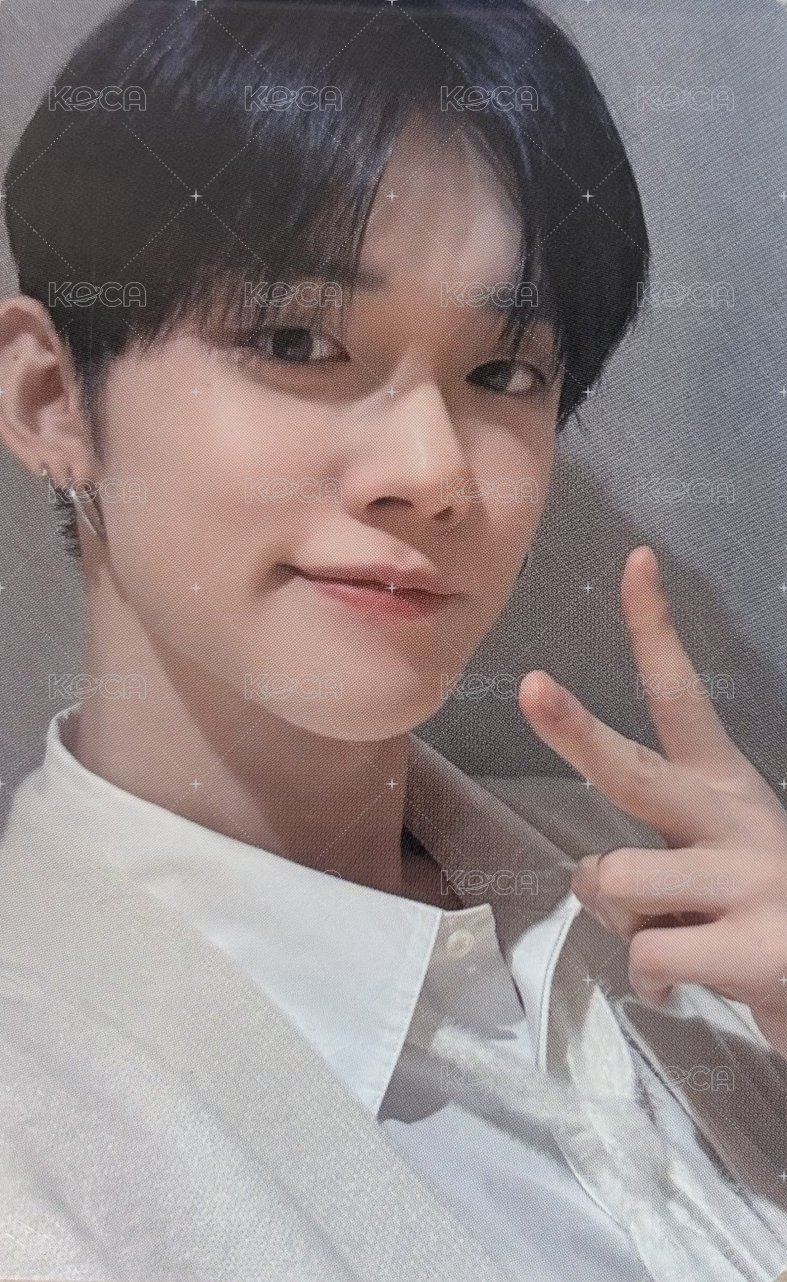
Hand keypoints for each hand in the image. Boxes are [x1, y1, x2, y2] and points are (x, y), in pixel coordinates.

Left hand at [517, 545, 786, 1058]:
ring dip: (621, 918)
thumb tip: (588, 882)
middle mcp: (735, 820)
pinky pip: (645, 954)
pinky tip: (684, 983)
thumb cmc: (761, 919)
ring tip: (673, 934)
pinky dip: (649, 979)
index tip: (636, 561)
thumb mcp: (712, 871)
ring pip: (616, 879)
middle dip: (574, 730)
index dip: (655, 628)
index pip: (682, 697)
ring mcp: (747, 881)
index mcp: (727, 787)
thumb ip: (648, 860)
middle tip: (533, 686)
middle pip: (633, 770)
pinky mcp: (753, 947)